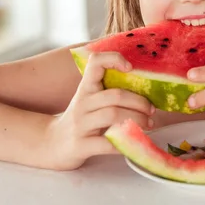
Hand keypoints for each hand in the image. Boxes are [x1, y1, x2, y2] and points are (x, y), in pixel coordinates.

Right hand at [45, 52, 154, 169]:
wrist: (52, 145)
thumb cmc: (80, 119)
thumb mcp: (89, 99)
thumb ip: (109, 90)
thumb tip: (144, 85)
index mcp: (86, 88)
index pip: (95, 62)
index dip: (114, 59)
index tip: (131, 67)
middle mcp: (82, 102)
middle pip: (115, 95)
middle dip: (140, 102)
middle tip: (152, 110)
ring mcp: (80, 124)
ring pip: (113, 115)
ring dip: (137, 120)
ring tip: (149, 125)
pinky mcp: (81, 145)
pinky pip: (107, 143)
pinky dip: (124, 143)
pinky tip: (134, 143)